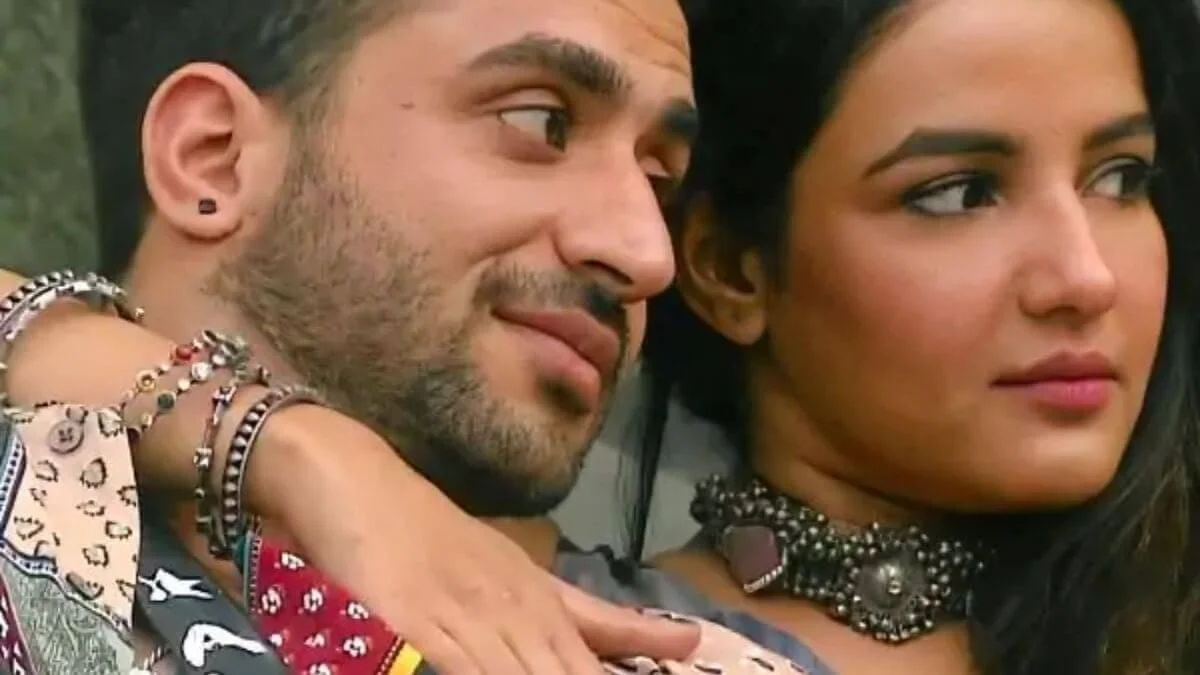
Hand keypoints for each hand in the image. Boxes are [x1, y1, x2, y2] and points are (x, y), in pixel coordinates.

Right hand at [250, 404, 699, 673]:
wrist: (352, 477)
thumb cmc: (420, 525)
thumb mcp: (500, 567)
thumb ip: (559, 608)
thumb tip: (619, 635)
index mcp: (532, 590)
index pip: (600, 629)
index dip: (640, 643)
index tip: (691, 645)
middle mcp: (510, 604)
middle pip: (570, 664)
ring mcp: (465, 613)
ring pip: (526, 670)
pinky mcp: (413, 621)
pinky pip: (460, 664)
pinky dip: (484, 673)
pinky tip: (505, 673)